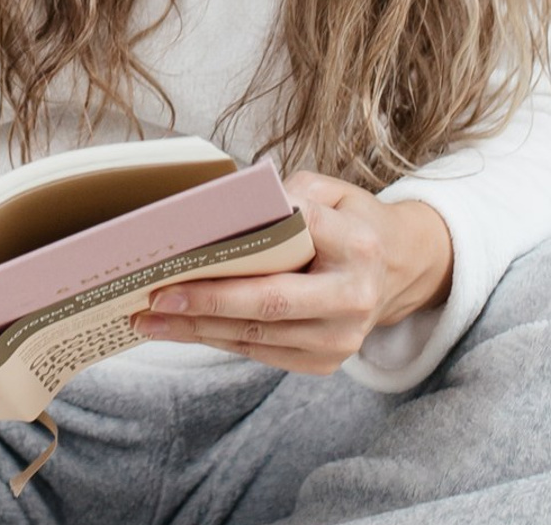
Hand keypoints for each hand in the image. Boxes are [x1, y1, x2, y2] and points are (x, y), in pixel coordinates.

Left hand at [128, 175, 454, 374]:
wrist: (400, 268)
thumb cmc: (352, 221)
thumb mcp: (331, 189)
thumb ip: (288, 194)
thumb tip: (227, 207)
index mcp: (358, 244)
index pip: (291, 239)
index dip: (242, 245)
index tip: (189, 249)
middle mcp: (354, 297)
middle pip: (269, 303)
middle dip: (206, 303)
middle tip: (156, 297)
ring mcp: (342, 338)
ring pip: (258, 336)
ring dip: (199, 330)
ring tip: (150, 320)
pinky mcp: (327, 362)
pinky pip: (263, 352)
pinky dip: (220, 340)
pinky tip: (184, 330)